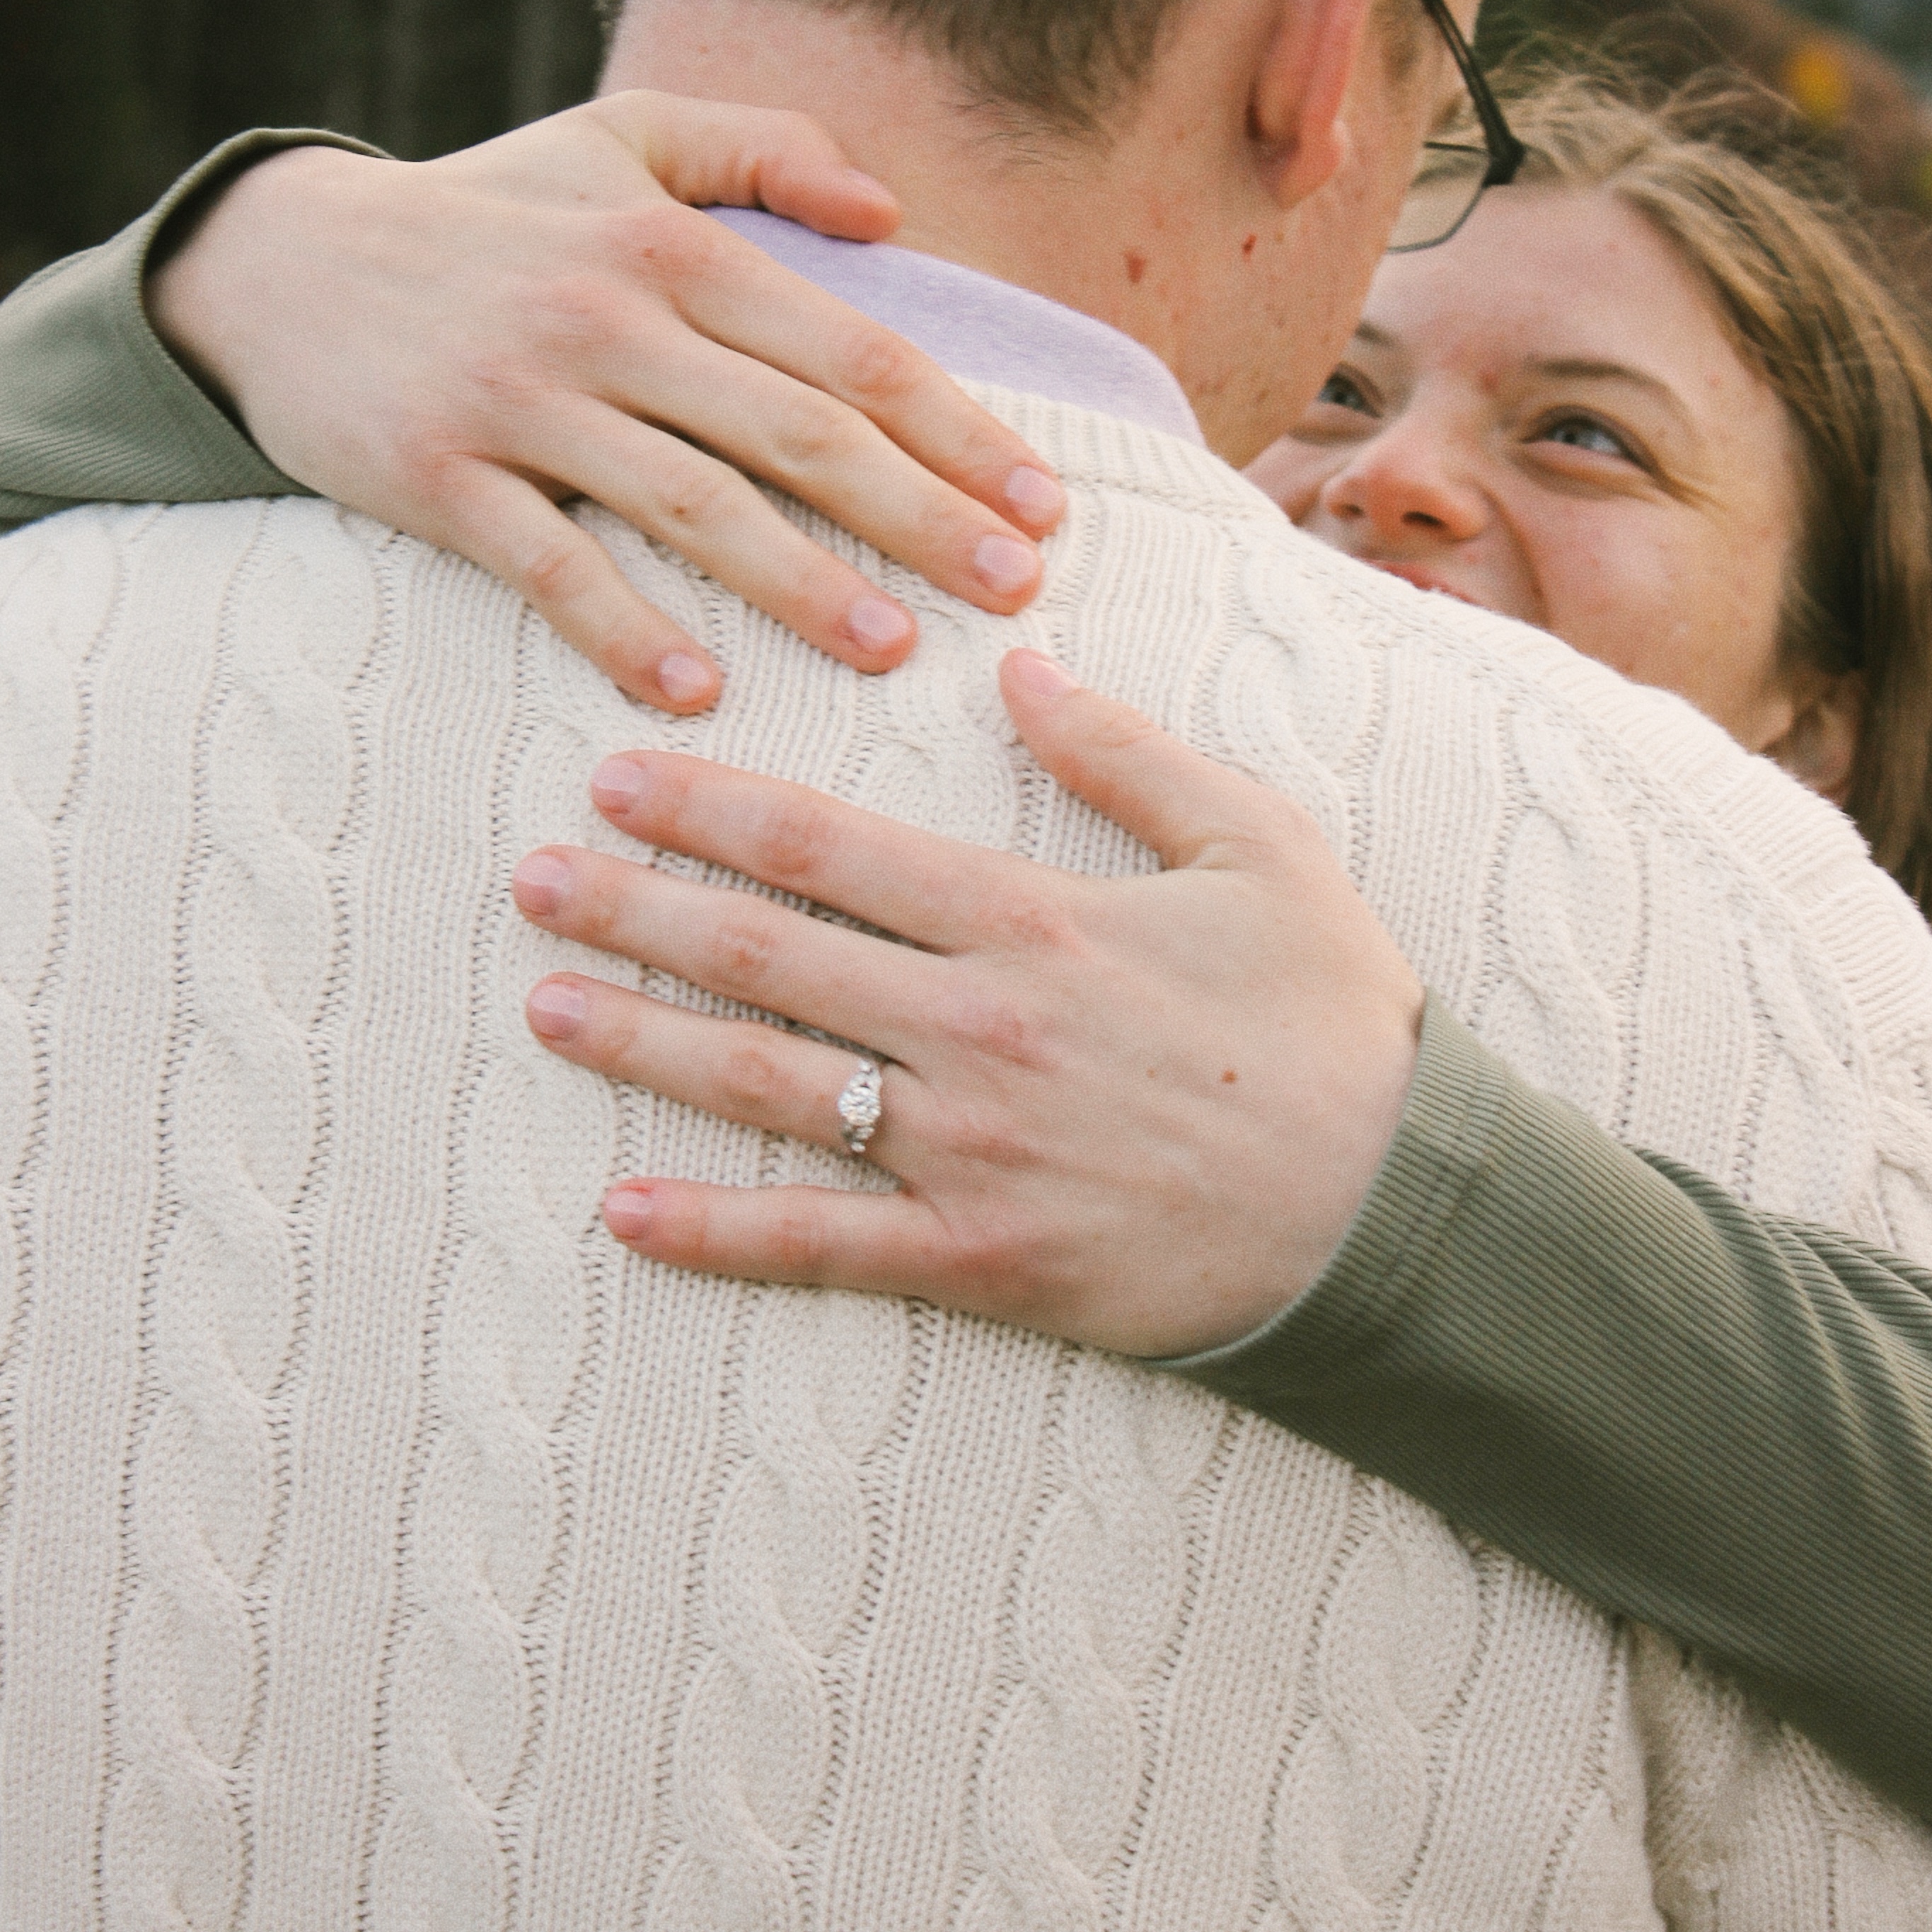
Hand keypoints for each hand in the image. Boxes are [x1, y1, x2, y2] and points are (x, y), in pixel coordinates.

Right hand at [148, 92, 1065, 710]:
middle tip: (1012, 591)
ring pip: (691, 504)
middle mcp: (611, 320)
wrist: (280, 260)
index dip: (956, 430)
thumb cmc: (483, 211)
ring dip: (800, 583)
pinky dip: (626, 628)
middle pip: (797, 435)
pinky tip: (699, 689)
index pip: (849, 351)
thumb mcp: (618, 141)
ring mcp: (523, 401)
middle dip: (919, 517)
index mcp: (674, 246)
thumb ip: (762, 150)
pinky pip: (551, 565)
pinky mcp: (442, 475)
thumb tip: (891, 212)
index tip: (1041, 507)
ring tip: (890, 650)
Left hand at [512, 650, 1424, 1357]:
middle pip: (769, 956)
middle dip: (638, 910)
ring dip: (647, 1045)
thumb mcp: (1260, 846)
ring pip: (770, 1089)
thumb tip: (1018, 666)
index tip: (617, 780)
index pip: (830, 849)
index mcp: (1034, 922)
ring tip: (547, 1006)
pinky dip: (717, 1235)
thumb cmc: (1335, 1023)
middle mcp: (978, 1032)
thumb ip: (1128, 754)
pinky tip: (624, 1214)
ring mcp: (971, 1156)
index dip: (708, 808)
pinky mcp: (982, 1265)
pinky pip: (825, 1249)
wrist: (1399, 1214)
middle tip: (532, 878)